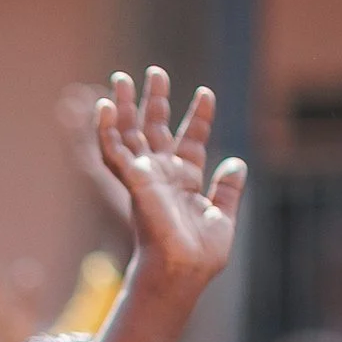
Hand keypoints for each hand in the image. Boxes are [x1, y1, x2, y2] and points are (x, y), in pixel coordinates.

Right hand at [94, 67, 243, 301]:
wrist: (184, 269)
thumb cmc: (201, 254)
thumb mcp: (222, 216)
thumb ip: (228, 189)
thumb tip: (237, 163)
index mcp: (186, 181)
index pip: (192, 139)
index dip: (199, 116)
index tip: (206, 93)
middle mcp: (164, 174)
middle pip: (156, 129)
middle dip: (155, 100)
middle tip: (155, 72)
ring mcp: (146, 176)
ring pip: (130, 133)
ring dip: (125, 106)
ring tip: (122, 77)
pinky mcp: (133, 181)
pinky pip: (114, 151)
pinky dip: (107, 129)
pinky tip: (104, 107)